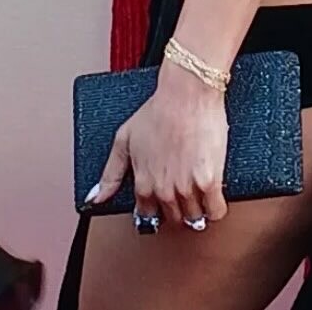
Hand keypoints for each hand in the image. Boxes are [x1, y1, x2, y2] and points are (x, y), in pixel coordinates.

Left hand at [86, 61, 229, 226]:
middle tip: (183, 191)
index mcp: (143, 183)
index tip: (163, 200)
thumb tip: (96, 198)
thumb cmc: (159, 110)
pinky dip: (216, 208)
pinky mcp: (209, 181)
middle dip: (178, 209)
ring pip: (195, 218)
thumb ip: (110, 173)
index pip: (148, 215)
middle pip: (174, 219)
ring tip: (200, 192)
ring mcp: (187, 188)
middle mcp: (163, 190)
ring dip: (198, 209)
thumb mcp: (124, 138)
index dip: (157, 208)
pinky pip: (216, 211)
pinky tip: (215, 196)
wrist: (187, 93)